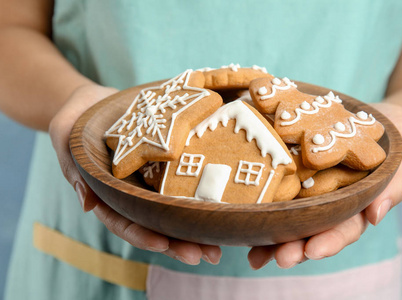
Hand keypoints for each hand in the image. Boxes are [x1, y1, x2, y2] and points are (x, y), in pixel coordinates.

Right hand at [49, 84, 220, 264]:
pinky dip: (201, 197)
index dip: (142, 235)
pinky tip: (222, 209)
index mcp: (107, 194)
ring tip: (218, 247)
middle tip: (205, 255)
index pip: (123, 221)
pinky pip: (183, 183)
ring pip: (173, 211)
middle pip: (155, 223)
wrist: (96, 100)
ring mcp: (151, 180)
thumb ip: (72, 168)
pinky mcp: (166, 164)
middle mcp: (132, 192)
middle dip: (178, 243)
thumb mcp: (64, 135)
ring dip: (195, 231)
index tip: (163, 245)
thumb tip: (87, 204)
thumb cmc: (76, 118)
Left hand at [248, 103, 401, 268]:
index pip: (345, 228)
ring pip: (291, 219)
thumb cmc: (394, 134)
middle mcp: (330, 202)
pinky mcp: (292, 173)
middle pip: (313, 230)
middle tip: (281, 258)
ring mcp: (309, 190)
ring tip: (255, 254)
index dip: (330, 241)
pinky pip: (276, 193)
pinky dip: (261, 208)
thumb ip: (396, 183)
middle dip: (296, 247)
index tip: (314, 250)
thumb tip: (376, 215)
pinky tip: (244, 221)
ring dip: (273, 239)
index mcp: (357, 204)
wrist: (371, 114)